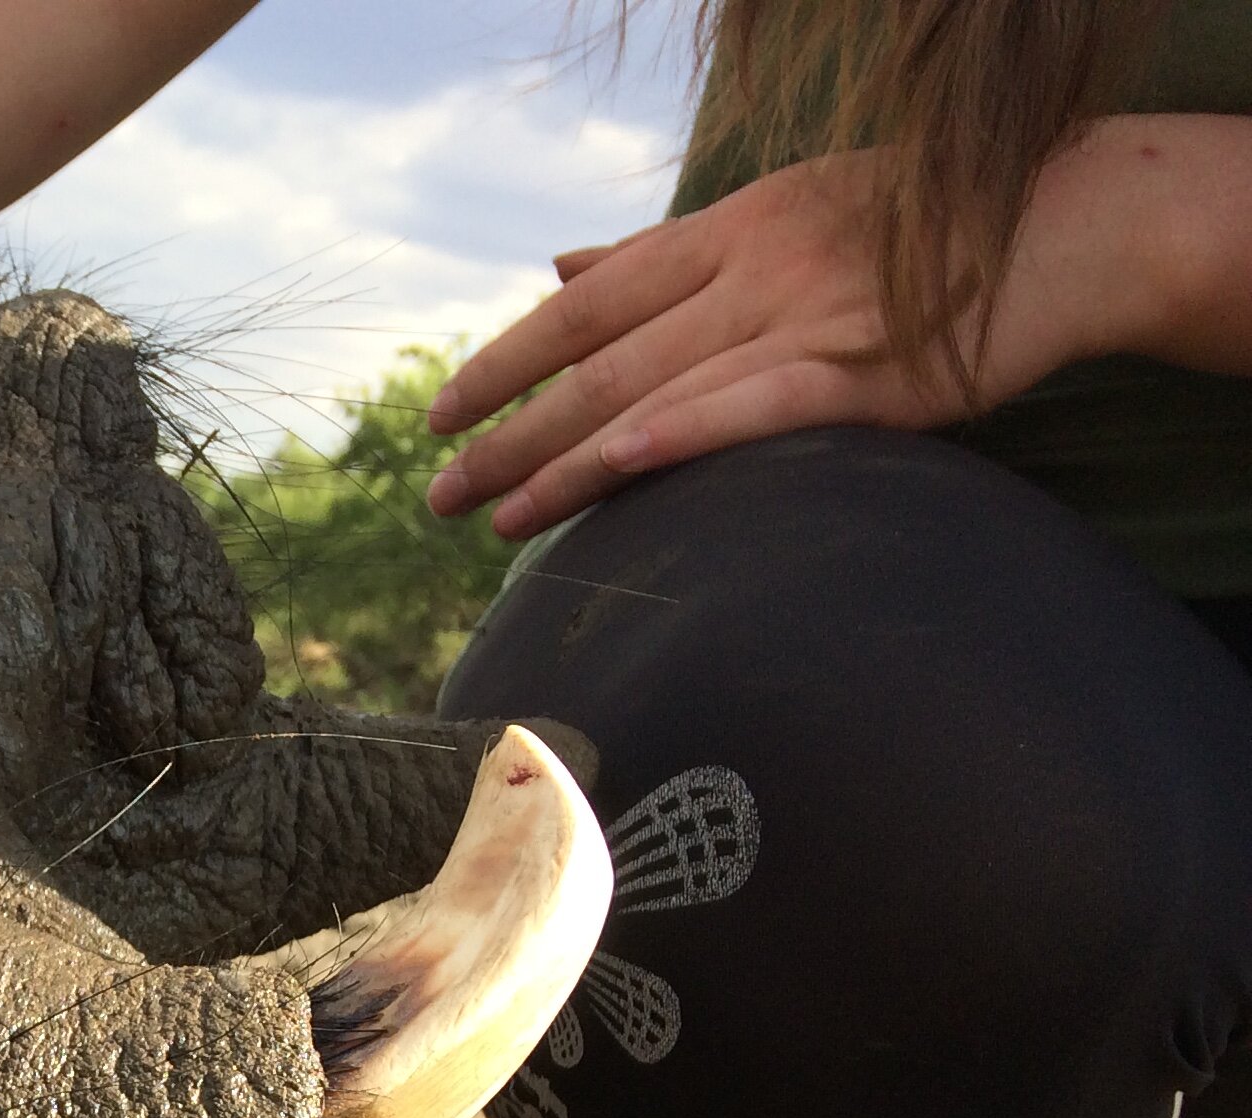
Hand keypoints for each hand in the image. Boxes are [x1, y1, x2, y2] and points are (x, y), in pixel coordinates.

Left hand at [420, 134, 1190, 538]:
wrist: (1068, 222)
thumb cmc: (919, 226)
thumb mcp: (784, 212)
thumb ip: (668, 252)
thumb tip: (561, 268)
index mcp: (730, 228)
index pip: (587, 302)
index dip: (508, 358)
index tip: (441, 412)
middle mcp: (753, 269)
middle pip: (601, 361)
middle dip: (510, 431)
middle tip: (438, 493)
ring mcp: (806, 317)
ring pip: (656, 394)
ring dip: (565, 461)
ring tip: (492, 517)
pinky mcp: (864, 374)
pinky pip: (752, 407)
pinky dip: (680, 436)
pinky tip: (614, 471)